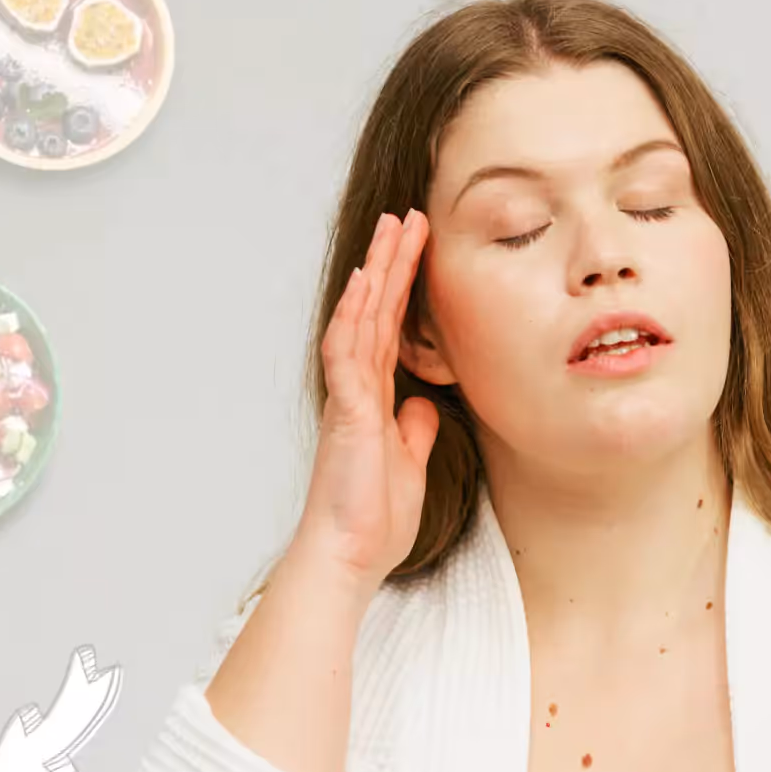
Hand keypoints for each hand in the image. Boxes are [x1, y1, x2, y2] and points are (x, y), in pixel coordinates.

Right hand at [296, 208, 439, 585]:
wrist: (349, 556)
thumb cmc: (373, 519)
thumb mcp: (409, 464)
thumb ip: (413, 430)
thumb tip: (422, 406)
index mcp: (375, 397)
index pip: (392, 328)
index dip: (404, 286)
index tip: (417, 246)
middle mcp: (359, 387)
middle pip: (377, 310)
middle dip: (392, 261)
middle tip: (407, 215)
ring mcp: (350, 396)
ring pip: (362, 318)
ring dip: (378, 272)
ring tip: (392, 227)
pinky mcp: (347, 411)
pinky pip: (348, 352)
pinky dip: (356, 315)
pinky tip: (367, 282)